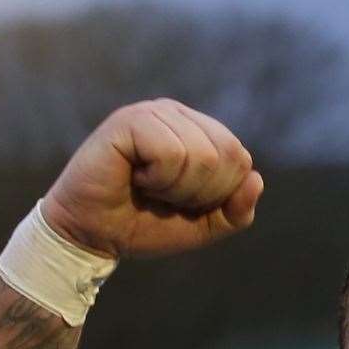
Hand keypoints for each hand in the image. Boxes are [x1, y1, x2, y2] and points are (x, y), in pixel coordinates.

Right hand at [41, 98, 263, 258]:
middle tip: (163, 196)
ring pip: (202, 156)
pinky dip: (157, 179)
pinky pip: (171, 153)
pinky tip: (134, 177)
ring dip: (176, 189)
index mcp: (198, 131)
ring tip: (147, 187)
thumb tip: (256, 180)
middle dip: (200, 193)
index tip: (182, 202)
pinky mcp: (129, 121)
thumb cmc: (143, 224)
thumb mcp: (202, 226)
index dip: (218, 194)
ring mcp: (153, 113)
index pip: (239, 158)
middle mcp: (177, 115)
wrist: (92, 235)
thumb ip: (236, 211)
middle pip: (227, 154)